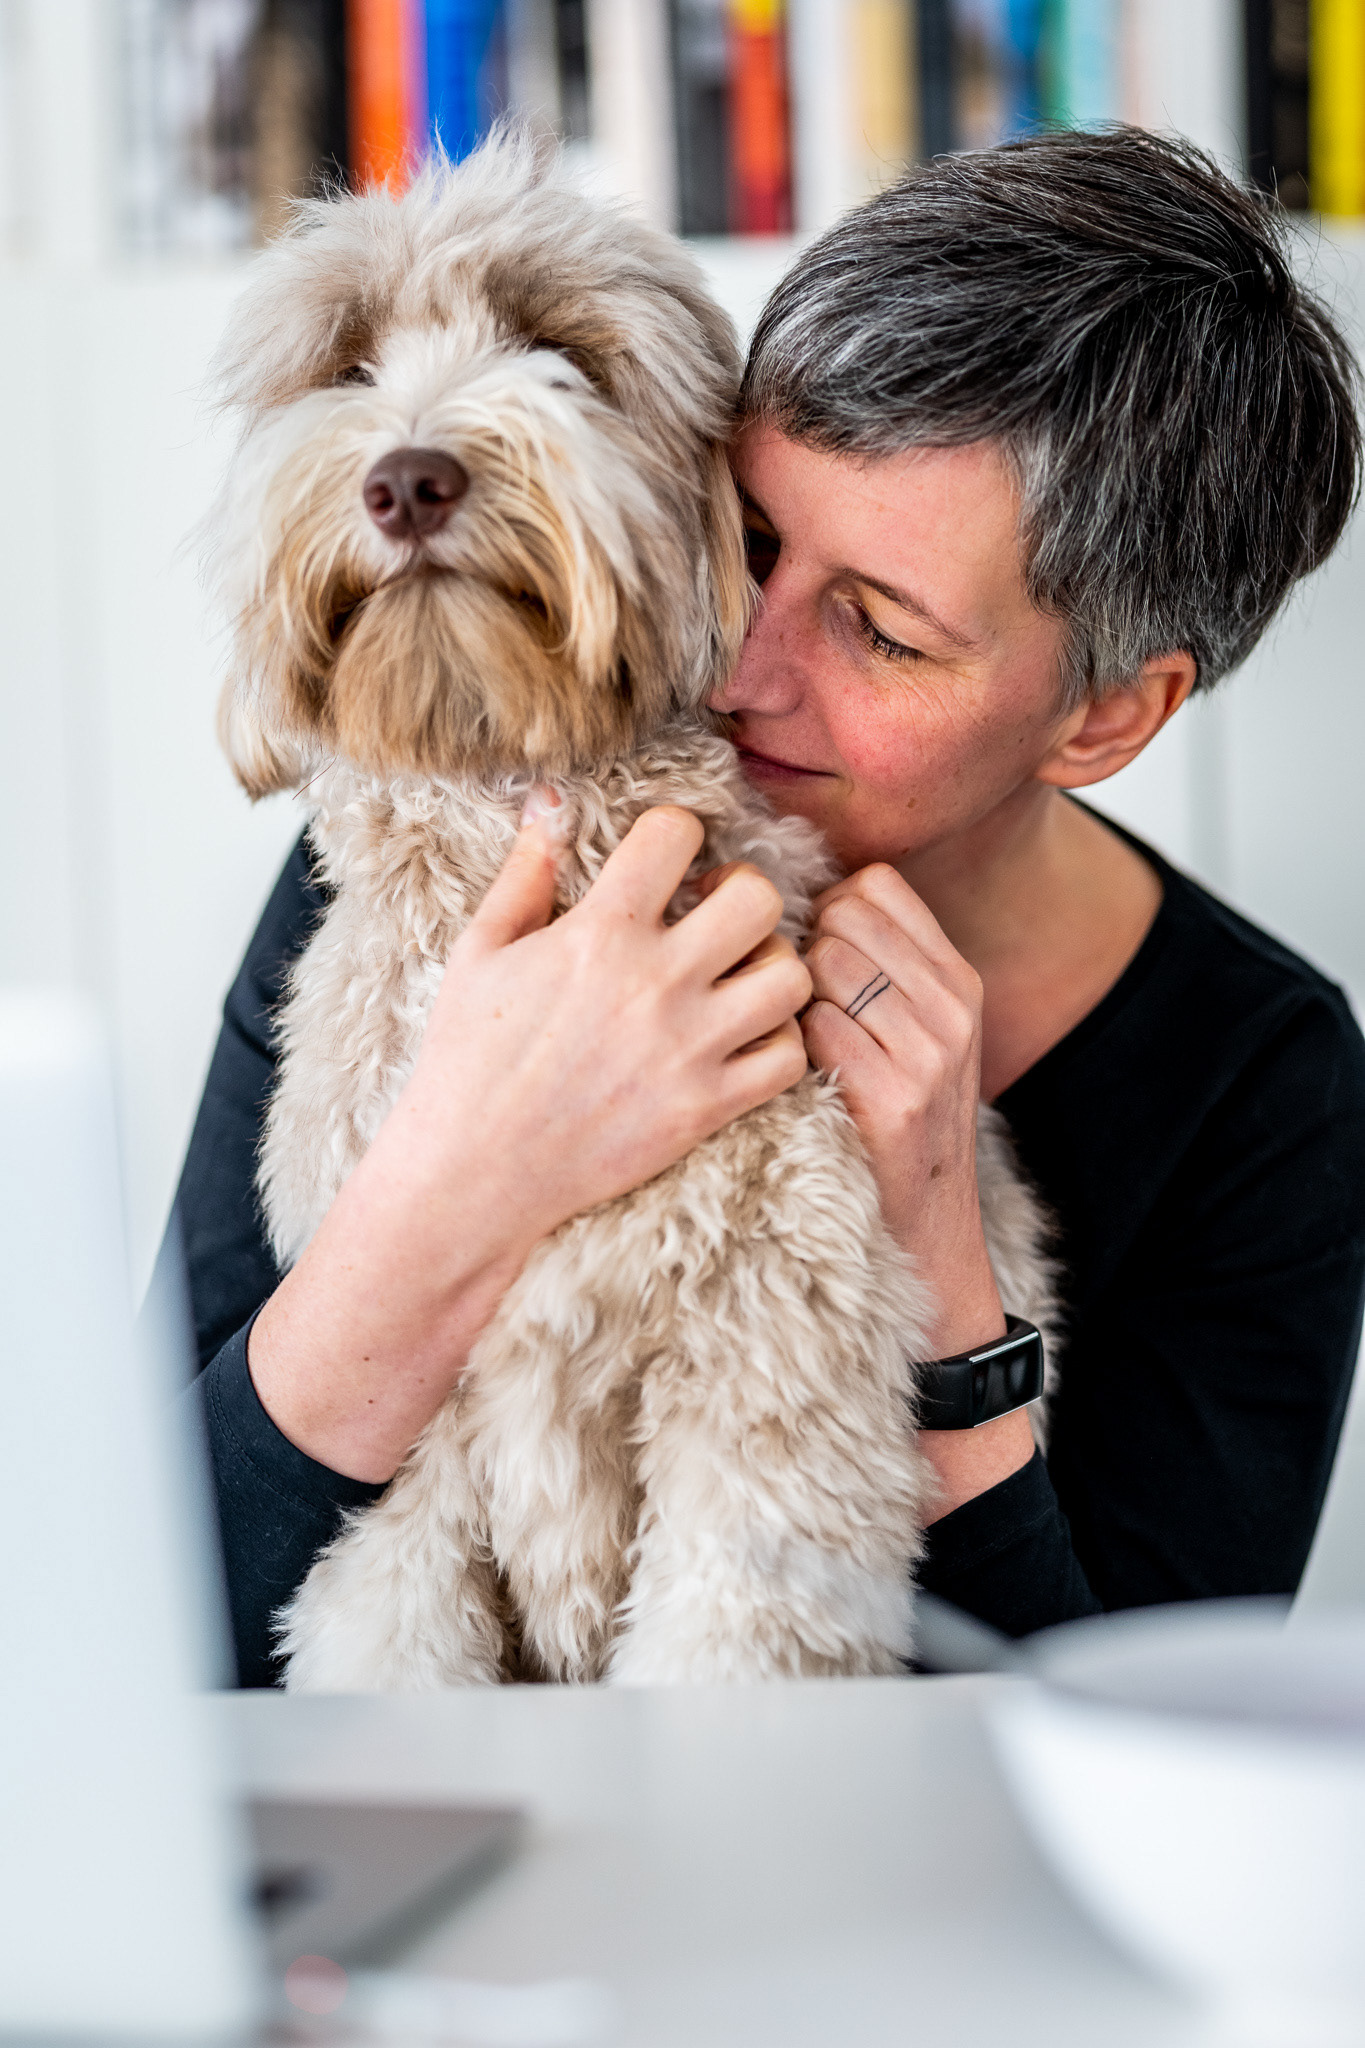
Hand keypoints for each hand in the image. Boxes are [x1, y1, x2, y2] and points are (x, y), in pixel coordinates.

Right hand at [249, 802, 811, 1480]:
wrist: (473, 1171)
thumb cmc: (468, 1058)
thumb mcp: (482, 952)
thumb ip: (525, 873)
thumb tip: (550, 801)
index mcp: (597, 932)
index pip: (676, 832)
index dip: (676, 833)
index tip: (664, 862)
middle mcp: (654, 983)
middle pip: (759, 897)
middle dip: (745, 891)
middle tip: (717, 914)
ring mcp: (688, 1048)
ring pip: (791, 975)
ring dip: (772, 966)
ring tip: (737, 976)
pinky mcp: (706, 1108)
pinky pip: (790, 1057)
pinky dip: (777, 1042)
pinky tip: (741, 1038)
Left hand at [801, 864, 1031, 1519]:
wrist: (930, 1239)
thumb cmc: (897, 1128)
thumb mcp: (915, 1038)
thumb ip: (877, 968)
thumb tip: (797, 900)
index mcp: (959, 980)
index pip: (875, 885)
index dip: (822, 906)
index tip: (799, 947)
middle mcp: (953, 1007)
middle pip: (841, 916)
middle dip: (796, 949)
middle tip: (785, 1004)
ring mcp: (929, 1053)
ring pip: (820, 966)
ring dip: (787, 998)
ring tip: (790, 1044)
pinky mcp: (893, 1100)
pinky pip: (813, 1029)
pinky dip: (787, 1048)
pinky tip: (791, 1080)